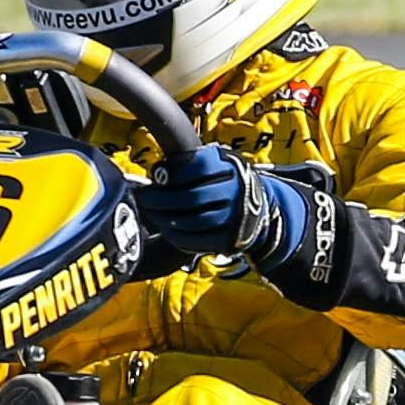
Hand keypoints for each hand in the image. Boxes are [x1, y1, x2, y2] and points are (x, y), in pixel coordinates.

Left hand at [130, 141, 312, 264]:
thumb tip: (158, 173)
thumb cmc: (225, 182)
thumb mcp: (217, 163)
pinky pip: (197, 242)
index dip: (172, 173)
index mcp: (232, 167)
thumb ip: (191, 163)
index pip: (197, 168)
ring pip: (193, 222)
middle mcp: (236, 192)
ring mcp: (235, 218)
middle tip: (144, 197)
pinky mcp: (230, 240)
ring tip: (151, 213)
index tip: (154, 176)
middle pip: (192, 197)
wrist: (260, 209)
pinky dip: (176, 236)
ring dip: (165, 219)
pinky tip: (165, 229)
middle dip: (161, 199)